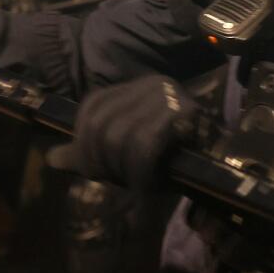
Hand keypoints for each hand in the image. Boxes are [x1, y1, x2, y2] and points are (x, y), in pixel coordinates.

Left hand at [47, 76, 205, 190]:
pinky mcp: (186, 115)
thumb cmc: (175, 163)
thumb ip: (89, 153)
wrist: (222, 173)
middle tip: (116, 182)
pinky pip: (143, 148)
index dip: (82, 142)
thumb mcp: (125, 154)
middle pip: (101, 123)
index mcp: (137, 86)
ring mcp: (171, 97)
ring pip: (119, 137)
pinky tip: (145, 189)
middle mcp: (154, 83)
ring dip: (121, 170)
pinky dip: (138, 174)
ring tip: (135, 185)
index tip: (94, 170)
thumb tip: (51, 159)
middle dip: (99, 161)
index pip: (93, 106)